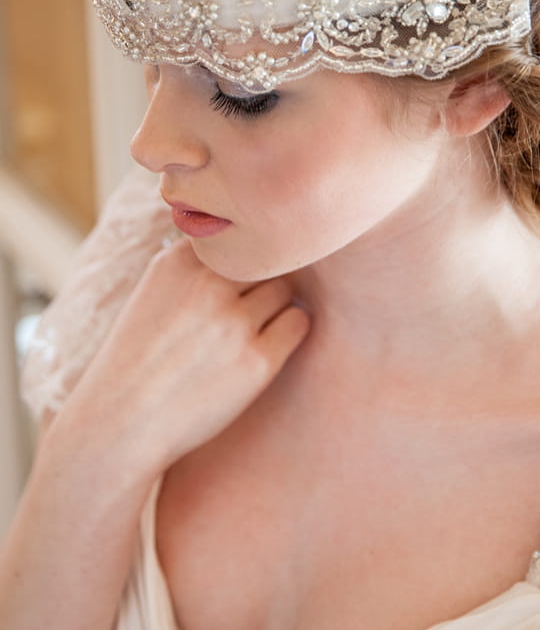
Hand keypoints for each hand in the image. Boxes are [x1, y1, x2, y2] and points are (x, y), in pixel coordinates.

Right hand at [59, 237, 310, 475]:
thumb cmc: (141, 358)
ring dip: (275, 306)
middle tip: (245, 310)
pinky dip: (289, 332)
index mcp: (179, 261)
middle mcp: (208, 285)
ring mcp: (234, 322)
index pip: (235, 236)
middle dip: (259, 280)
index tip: (230, 283)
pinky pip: (298, 323)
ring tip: (250, 332)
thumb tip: (252, 246)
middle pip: (264, 259)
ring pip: (284, 289)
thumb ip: (196, 264)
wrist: (120, 424)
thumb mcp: (155, 291)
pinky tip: (267, 348)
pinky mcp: (258, 361)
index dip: (239, 258)